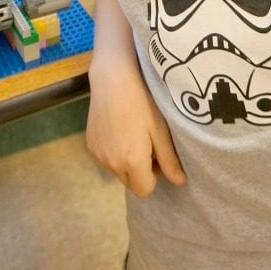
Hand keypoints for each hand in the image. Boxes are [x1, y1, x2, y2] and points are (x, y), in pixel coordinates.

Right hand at [86, 62, 185, 198]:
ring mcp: (98, 154)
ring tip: (131, 133)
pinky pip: (105, 158)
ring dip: (125, 161)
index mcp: (131, 162)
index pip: (144, 190)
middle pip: (130, 182)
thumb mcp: (160, 129)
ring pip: (117, 170)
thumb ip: (169, 159)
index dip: (153, 177)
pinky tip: (117, 128)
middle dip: (140, 171)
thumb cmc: (142, 101)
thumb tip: (180, 183)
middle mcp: (111, 163)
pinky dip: (113, 151)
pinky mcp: (90, 144)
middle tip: (146, 144)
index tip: (156, 156)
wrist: (112, 79)